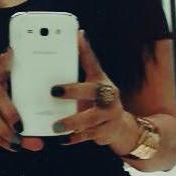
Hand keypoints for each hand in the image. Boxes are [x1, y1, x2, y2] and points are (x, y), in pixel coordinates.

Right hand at [0, 48, 43, 151]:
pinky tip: (14, 147)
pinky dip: (3, 141)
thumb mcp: (2, 100)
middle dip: (10, 111)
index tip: (10, 52)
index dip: (4, 62)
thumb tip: (43, 119)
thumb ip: (18, 104)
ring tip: (18, 141)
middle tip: (21, 125)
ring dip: (5, 130)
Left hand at [51, 30, 140, 152]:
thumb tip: (77, 36)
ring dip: (72, 122)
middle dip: (74, 91)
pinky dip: (74, 138)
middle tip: (54, 91)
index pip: (94, 62)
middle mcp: (109, 96)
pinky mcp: (106, 132)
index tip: (76, 36)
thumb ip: (82, 66)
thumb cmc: (100, 102)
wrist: (121, 127)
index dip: (85, 49)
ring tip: (55, 126)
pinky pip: (88, 136)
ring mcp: (109, 115)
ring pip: (90, 118)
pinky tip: (62, 140)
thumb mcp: (94, 83)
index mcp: (101, 81)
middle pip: (93, 91)